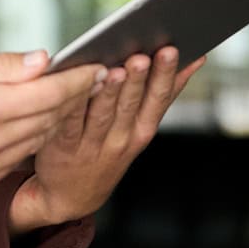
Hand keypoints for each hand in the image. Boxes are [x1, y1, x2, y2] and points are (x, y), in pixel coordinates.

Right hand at [0, 52, 103, 197]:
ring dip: (52, 120)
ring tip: (59, 100)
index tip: (96, 69)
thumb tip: (44, 60)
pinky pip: (16, 161)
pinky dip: (26, 141)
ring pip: (37, 141)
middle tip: (86, 80)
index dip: (77, 81)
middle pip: (48, 118)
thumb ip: (0, 66)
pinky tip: (23, 125)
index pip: (47, 93)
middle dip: (71, 98)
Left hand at [13, 45, 207, 228]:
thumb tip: (185, 60)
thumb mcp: (138, 130)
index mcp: (140, 131)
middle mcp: (121, 139)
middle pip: (132, 103)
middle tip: (146, 54)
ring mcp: (92, 144)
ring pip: (104, 112)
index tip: (174, 51)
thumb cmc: (106, 151)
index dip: (167, 76)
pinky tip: (77, 87)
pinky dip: (75, 105)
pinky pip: (69, 122)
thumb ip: (154, 96)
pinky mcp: (62, 147)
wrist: (72, 196)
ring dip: (112, 90)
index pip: (158, 99)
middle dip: (140, 77)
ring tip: (118, 67)